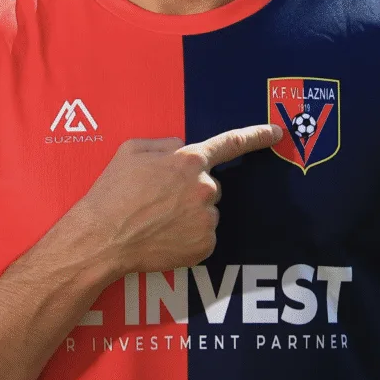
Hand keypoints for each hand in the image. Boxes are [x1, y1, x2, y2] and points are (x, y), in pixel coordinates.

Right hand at [72, 124, 282, 274]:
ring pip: (206, 212)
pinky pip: (203, 236)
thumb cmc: (112, 191)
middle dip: (191, 190)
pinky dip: (188, 238)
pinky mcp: (204, 246)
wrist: (102, 238)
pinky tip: (164, 237)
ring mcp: (206, 219)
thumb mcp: (132, 150)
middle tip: (160, 201)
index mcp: (189, 159)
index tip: (277, 132)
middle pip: (211, 185)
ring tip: (157, 221)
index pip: (231, 143)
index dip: (257, 135)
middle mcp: (204, 187)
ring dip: (189, 215)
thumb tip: (180, 148)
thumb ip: (165, 144)